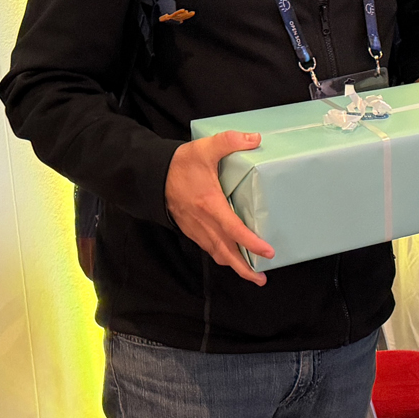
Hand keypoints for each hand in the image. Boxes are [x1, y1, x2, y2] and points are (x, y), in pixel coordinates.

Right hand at [165, 130, 273, 284]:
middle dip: (243, 268)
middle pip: (226, 252)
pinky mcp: (191, 230)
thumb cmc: (180, 164)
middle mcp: (203, 222)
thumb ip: (229, 141)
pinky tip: (232, 257)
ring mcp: (196, 228)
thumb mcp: (204, 148)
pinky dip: (222, 256)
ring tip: (252, 274)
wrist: (152, 175)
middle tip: (261, 279)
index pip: (233, 229)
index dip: (250, 243)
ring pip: (217, 253)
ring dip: (234, 265)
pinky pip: (209, 247)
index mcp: (209, 204)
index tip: (267, 252)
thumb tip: (255, 139)